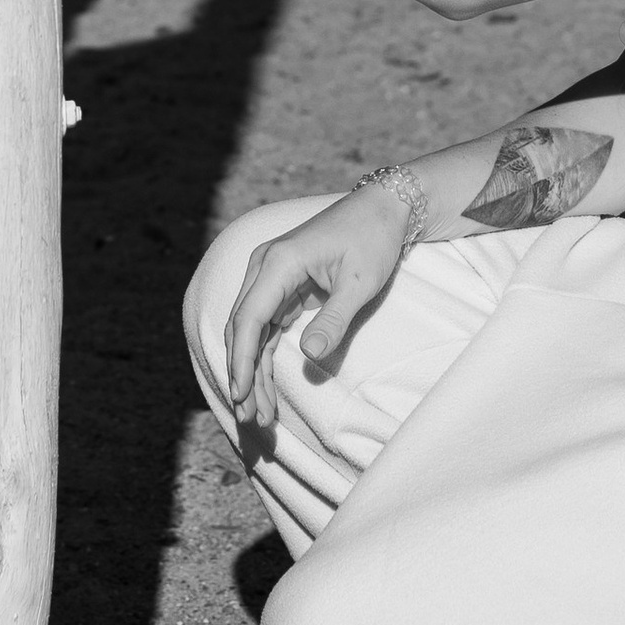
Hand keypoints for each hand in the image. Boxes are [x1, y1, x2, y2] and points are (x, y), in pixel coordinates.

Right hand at [224, 189, 412, 423]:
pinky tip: (266, 389)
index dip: (241, 360)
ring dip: (252, 372)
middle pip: (242, 329)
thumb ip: (335, 319)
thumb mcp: (360, 282)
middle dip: (243, 375)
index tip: (241, 394)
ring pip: (251, 332)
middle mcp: (265, 266)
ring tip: (261, 415)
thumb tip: (309, 356)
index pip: (248, 319)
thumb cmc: (373, 239)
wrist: (384, 207)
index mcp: (278, 263)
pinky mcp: (282, 285)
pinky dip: (263, 357)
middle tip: (252, 418)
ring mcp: (271, 275)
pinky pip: (265, 327)